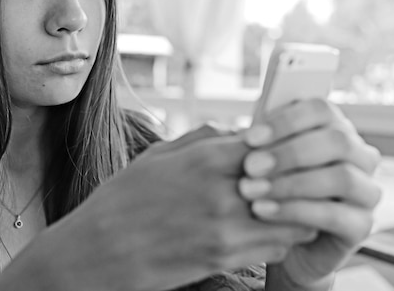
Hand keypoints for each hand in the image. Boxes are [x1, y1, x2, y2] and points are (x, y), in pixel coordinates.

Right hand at [0, 124, 316, 290]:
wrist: (100, 251)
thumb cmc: (124, 200)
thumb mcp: (157, 156)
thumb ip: (201, 140)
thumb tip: (235, 132)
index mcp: (203, 161)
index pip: (268, 143)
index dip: (278, 144)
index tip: (276, 147)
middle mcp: (221, 195)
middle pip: (287, 180)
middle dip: (293, 177)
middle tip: (291, 176)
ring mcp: (226, 231)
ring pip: (291, 218)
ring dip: (291, 209)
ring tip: (279, 204)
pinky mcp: (225, 260)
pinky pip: (275, 247)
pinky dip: (278, 236)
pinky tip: (263, 228)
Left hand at [239, 99, 381, 289]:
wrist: (274, 237)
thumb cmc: (267, 188)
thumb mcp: (259, 161)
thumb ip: (258, 145)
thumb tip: (243, 136)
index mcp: (334, 128)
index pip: (321, 110)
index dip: (286, 121)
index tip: (250, 138)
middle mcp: (359, 156)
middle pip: (336, 141)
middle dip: (288, 153)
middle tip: (250, 166)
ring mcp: (365, 191)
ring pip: (341, 177)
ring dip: (292, 183)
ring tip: (252, 191)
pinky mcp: (361, 225)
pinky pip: (335, 215)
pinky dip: (295, 210)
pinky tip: (264, 210)